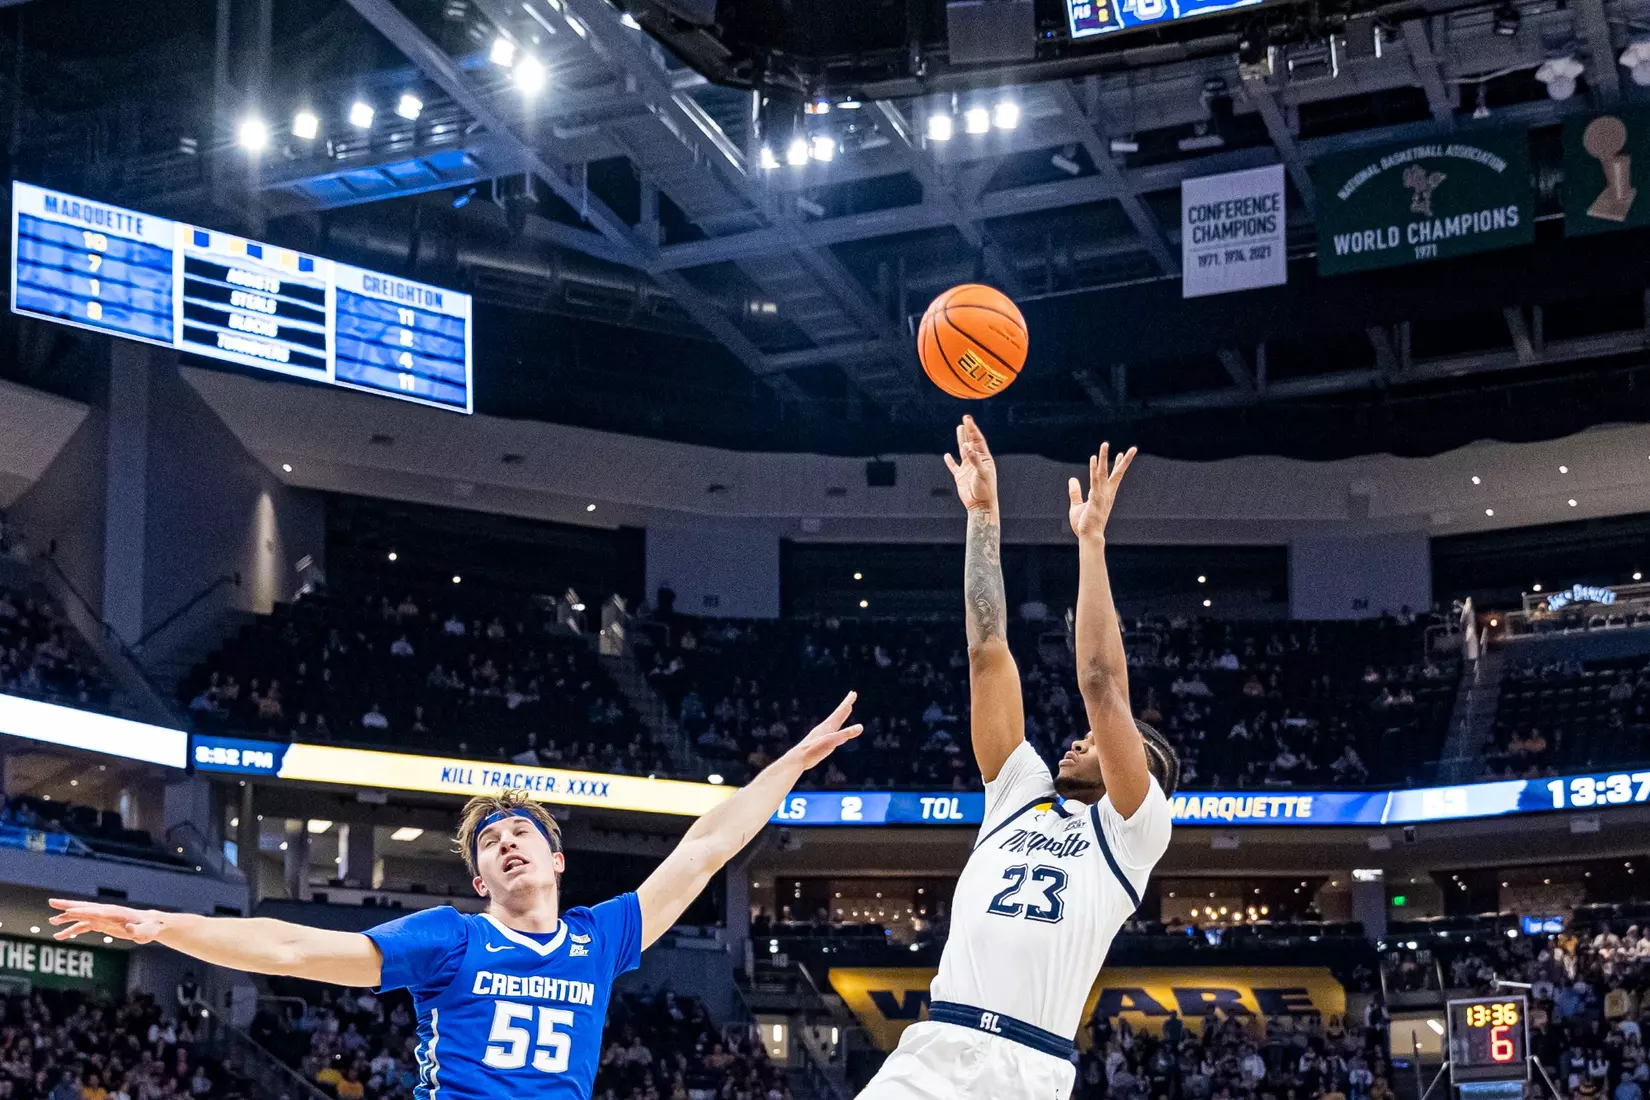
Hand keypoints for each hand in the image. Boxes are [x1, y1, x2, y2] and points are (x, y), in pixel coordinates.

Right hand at [49, 898, 167, 942]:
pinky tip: (60, 936)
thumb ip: (138, 931)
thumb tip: (129, 929)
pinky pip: (83, 926)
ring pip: (81, 917)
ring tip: (51, 922)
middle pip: (84, 907)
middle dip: (68, 905)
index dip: (82, 911)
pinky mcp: (101, 924)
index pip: (96, 911)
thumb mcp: (146, 932)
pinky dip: (71, 930)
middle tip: (51, 902)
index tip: (68, 911)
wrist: (150, 925)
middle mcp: (106, 913)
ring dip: (66, 919)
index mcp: (116, 913)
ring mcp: (102, 918)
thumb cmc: (150, 928)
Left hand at [788, 691, 862, 768]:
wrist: (798, 759)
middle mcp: (826, 728)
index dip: (847, 702)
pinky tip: (840, 733)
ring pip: (836, 722)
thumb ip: (845, 734)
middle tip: (852, 695)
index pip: (840, 711)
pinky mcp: (823, 743)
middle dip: (846, 705)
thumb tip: (860, 727)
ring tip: (847, 709)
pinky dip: (840, 728)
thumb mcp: (832, 741)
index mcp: (828, 726)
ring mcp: (824, 735)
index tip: (853, 693)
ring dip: (842, 714)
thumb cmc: (814, 749)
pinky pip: (834, 732)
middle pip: (838, 714)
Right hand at [943, 415, 997, 513]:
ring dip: (961, 439)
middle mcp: (976, 461)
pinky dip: (950, 462)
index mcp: (984, 458)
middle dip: (968, 430)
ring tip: (959, 428)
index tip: (968, 419)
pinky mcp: (960, 477)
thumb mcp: (982, 473)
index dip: (972, 429)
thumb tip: (966, 446)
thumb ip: (974, 459)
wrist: (981, 505)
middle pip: (971, 442)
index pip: (977, 440)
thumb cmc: (986, 489)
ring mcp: (968, 468)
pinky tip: (947, 456)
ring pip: (963, 451)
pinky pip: (954, 467)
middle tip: (965, 418)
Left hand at [1068, 442, 1136, 541]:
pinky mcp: (1095, 498)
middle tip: (1134, 448)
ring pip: (1104, 472)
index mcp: (1105, 495)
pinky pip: (1095, 480)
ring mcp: (1102, 495)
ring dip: (1104, 457)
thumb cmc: (1084, 524)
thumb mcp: (1077, 505)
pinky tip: (1093, 458)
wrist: (1088, 537)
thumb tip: (1072, 479)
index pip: (1112, 477)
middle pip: (1117, 473)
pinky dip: (1094, 469)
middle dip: (1125, 461)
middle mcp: (1107, 493)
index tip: (1121, 454)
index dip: (1117, 465)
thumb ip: (1075, 492)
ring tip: (1105, 444)